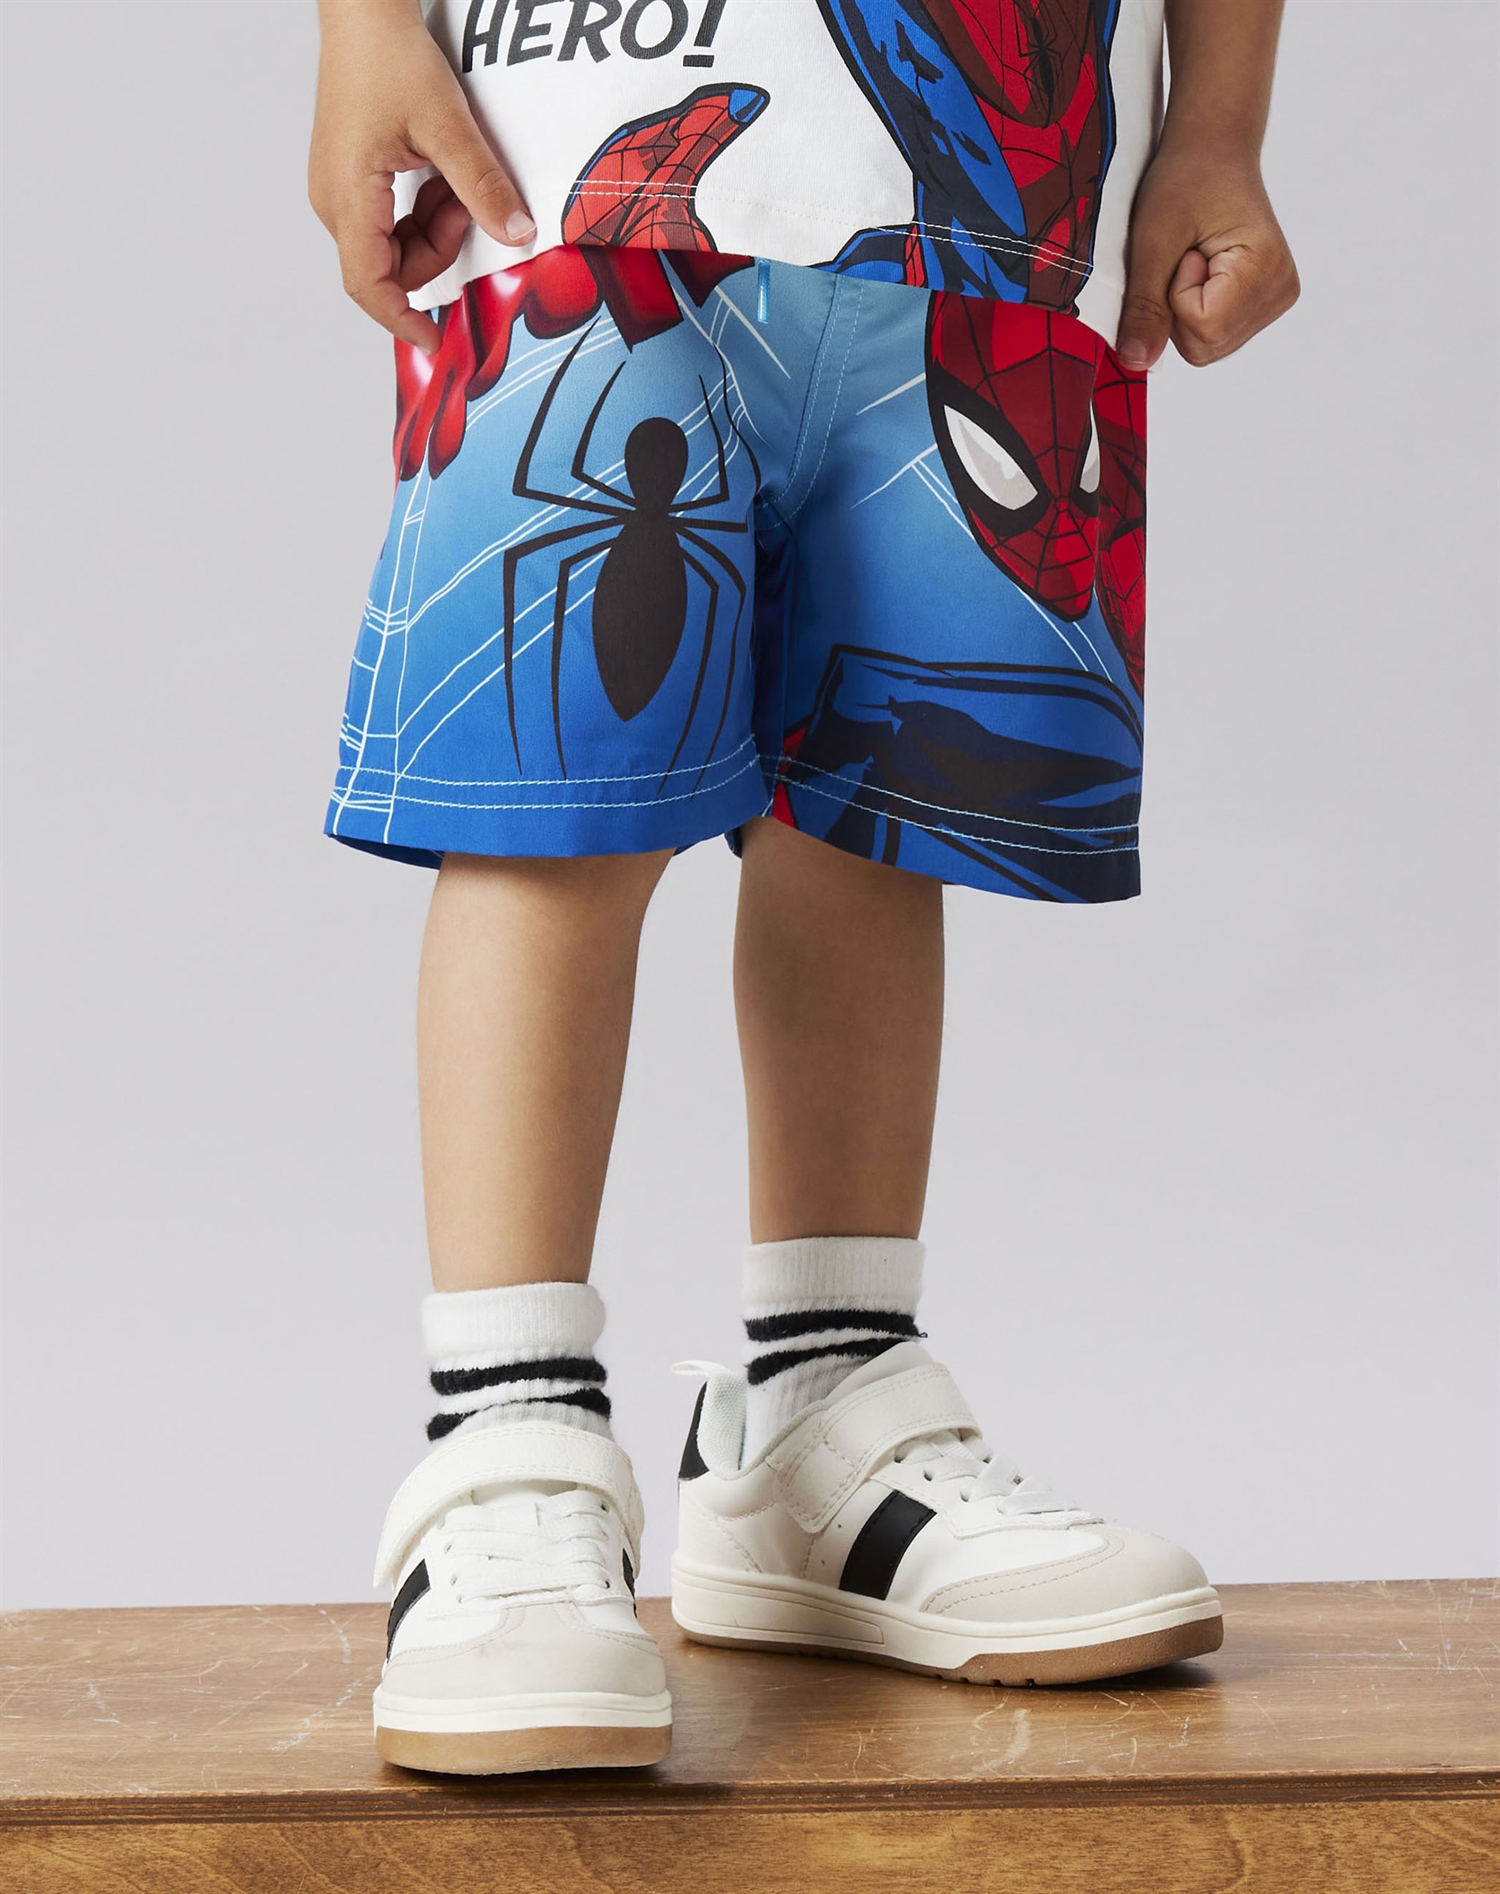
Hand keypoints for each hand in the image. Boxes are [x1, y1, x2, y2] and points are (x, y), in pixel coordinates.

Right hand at [309, 0, 534, 352]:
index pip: (368, 284)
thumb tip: (517, 235)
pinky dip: (423, 211)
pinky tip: (436, 175)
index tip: (435, 341)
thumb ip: (482, 185)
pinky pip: (391, 221)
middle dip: (435, 253)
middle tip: (464, 204)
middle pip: (388, 268)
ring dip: (432, 229)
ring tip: (450, 179)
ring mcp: (340, 191)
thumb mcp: (447, 123)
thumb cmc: (388, 56)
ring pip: (393, 246)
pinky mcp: (353, 180)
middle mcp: (334, 201)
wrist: (362, 10)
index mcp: (347, 196)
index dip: (402, 319)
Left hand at [1116, 144, 1298, 369]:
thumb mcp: (1153, 240)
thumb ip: (1145, 306)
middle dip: (1178, 309)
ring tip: (1195, 258)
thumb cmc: (1186, 179)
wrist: (1213, 149)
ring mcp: (1274, 300)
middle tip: (1187, 254)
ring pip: (1207, 345)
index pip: (1202, 329)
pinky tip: (1203, 270)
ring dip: (1184, 310)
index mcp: (1266, 270)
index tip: (1186, 250)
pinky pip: (1212, 334)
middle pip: (1205, 346)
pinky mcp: (1261, 304)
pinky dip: (1194, 310)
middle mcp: (1281, 291)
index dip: (1175, 296)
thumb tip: (1137, 363)